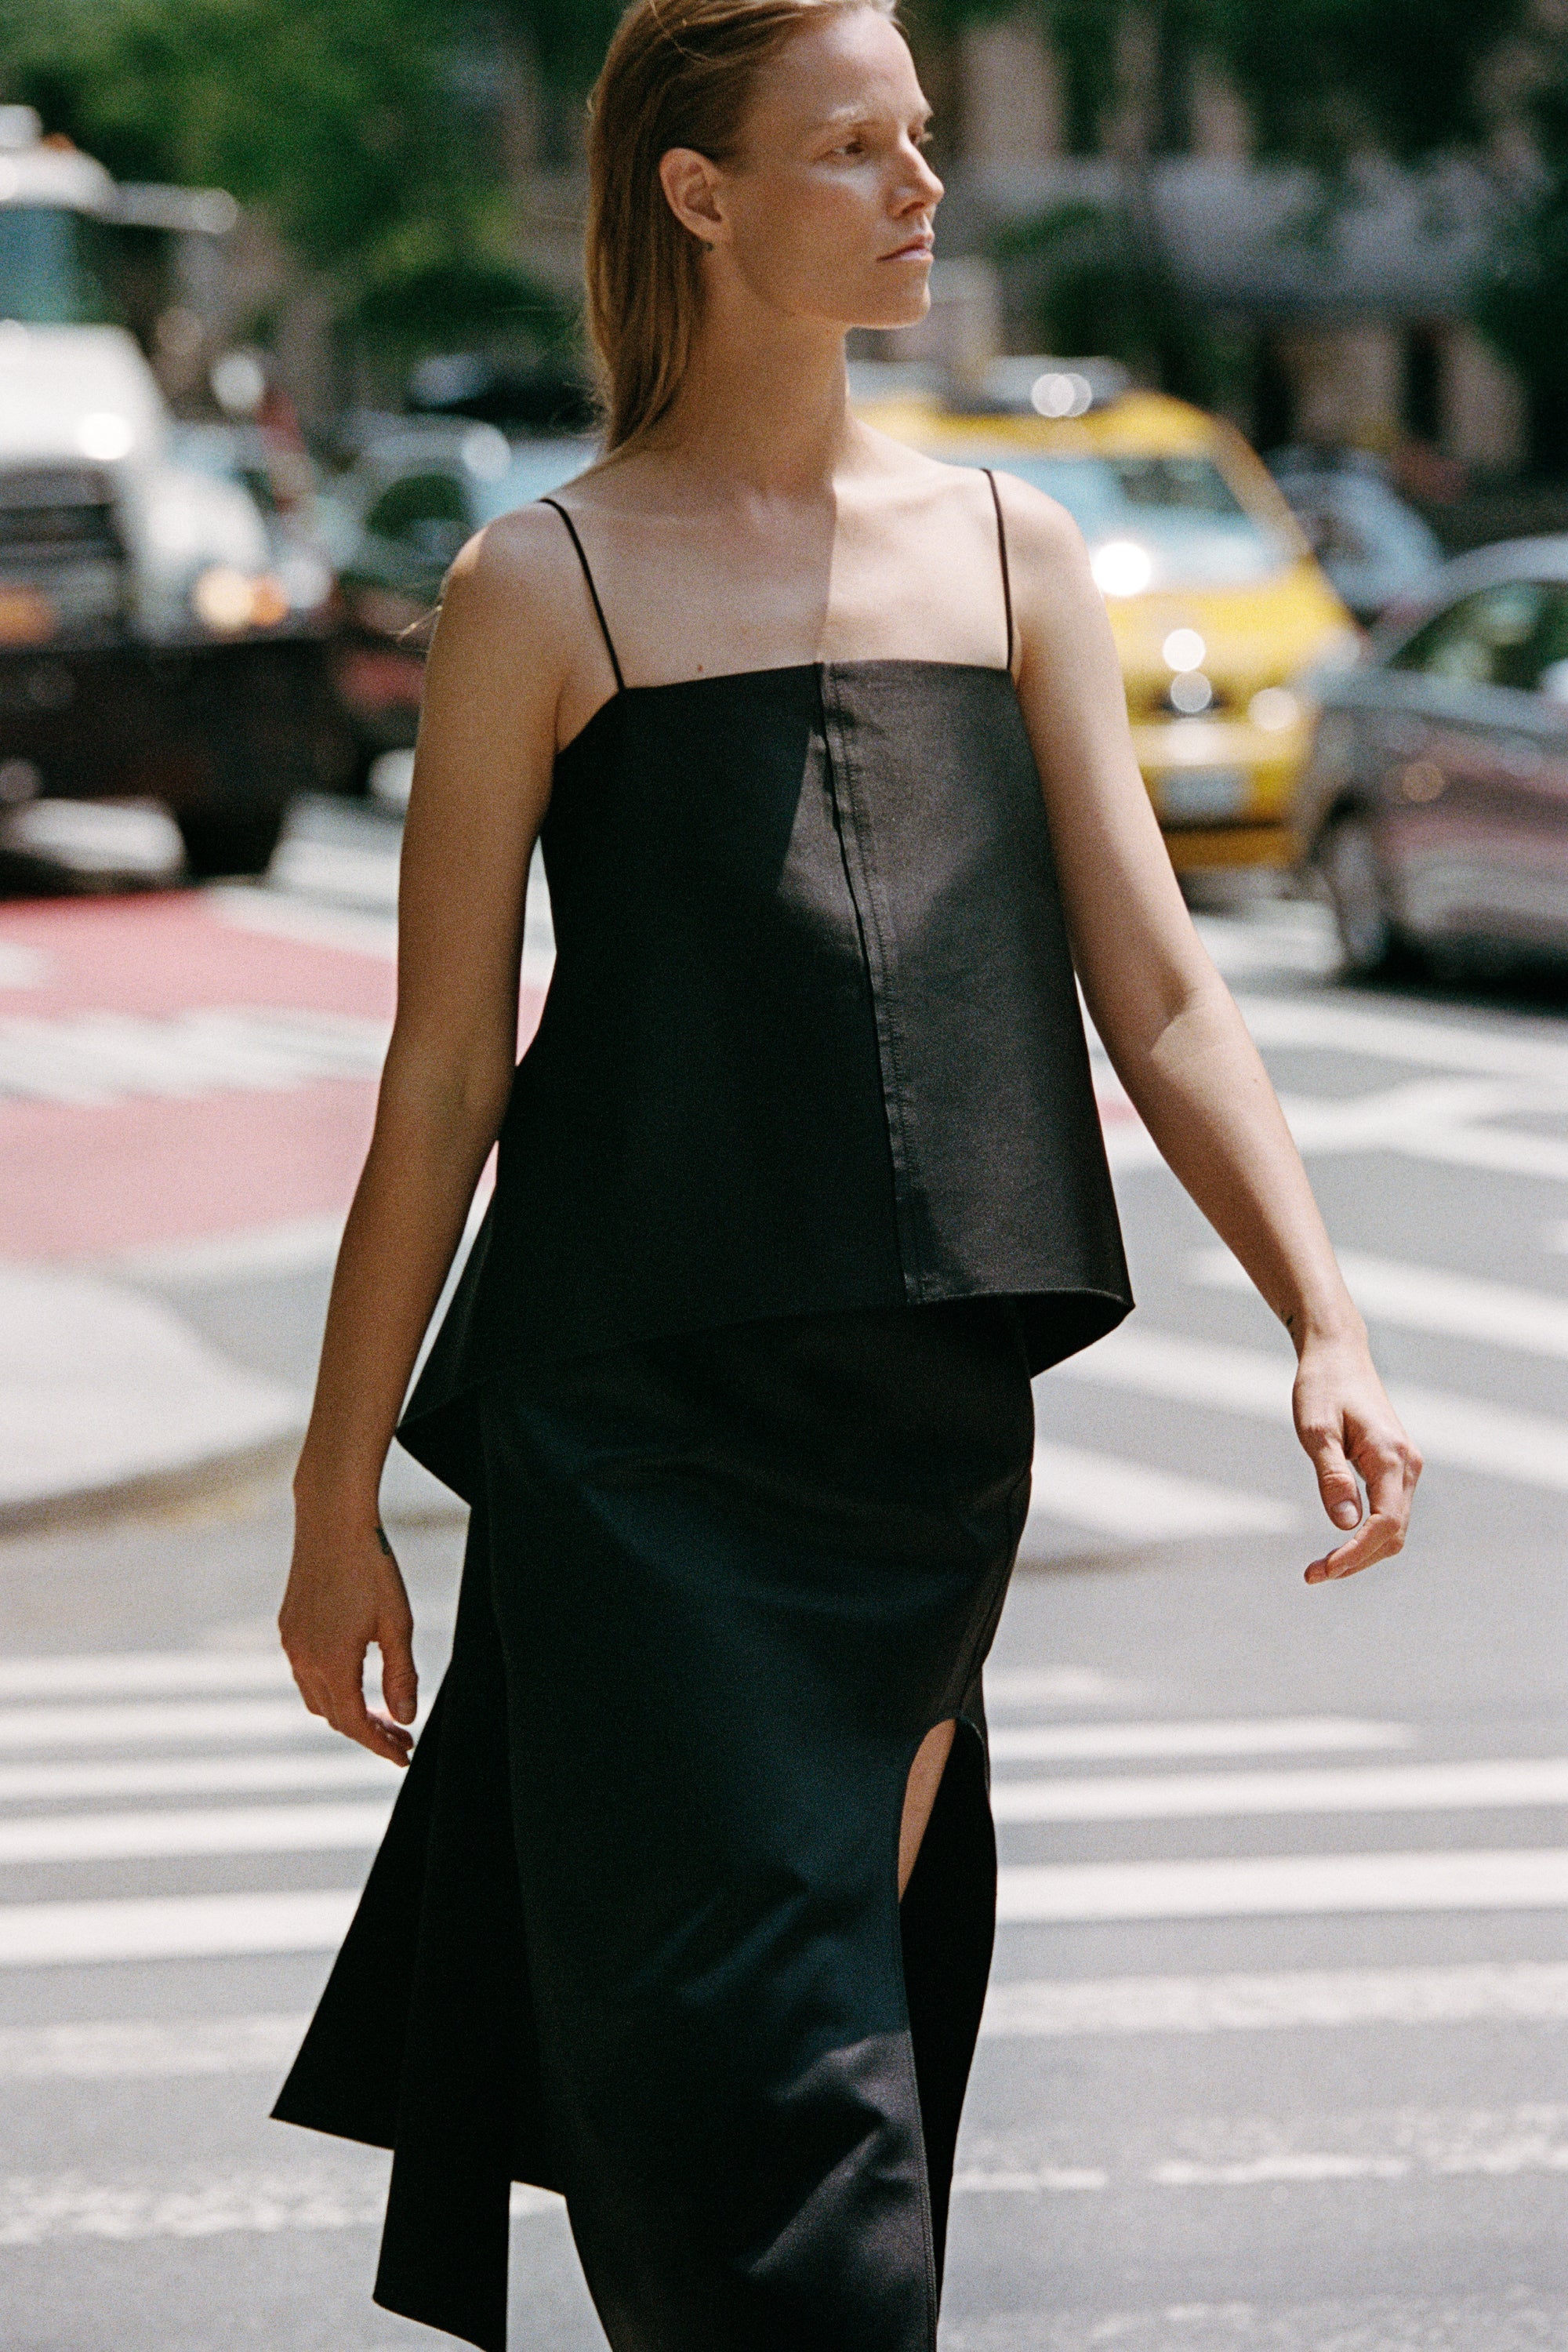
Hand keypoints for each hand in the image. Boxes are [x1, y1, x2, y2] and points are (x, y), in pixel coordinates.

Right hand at [279, 1510, 417, 1763]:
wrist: (332, 1520)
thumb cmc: (372, 1567)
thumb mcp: (397, 1622)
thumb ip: (401, 1675)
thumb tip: (406, 1716)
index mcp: (332, 1662)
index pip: (354, 1724)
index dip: (380, 1745)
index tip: (404, 1755)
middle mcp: (303, 1658)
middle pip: (333, 1716)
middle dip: (368, 1732)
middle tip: (402, 1736)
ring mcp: (291, 1641)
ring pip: (316, 1697)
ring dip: (347, 1711)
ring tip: (384, 1713)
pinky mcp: (288, 1625)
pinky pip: (305, 1672)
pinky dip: (331, 1687)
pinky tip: (356, 1677)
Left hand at [1291, 1330, 1420, 1583]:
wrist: (1337, 1355)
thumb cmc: (1322, 1387)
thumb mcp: (1316, 1430)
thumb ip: (1332, 1476)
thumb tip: (1345, 1525)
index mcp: (1391, 1457)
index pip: (1385, 1523)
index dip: (1356, 1553)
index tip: (1323, 1570)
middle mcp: (1407, 1465)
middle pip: (1393, 1534)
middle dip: (1357, 1560)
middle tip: (1312, 1575)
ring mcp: (1404, 1467)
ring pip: (1393, 1527)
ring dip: (1362, 1552)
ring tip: (1321, 1567)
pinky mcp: (1394, 1467)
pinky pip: (1388, 1513)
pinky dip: (1366, 1536)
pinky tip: (1338, 1544)